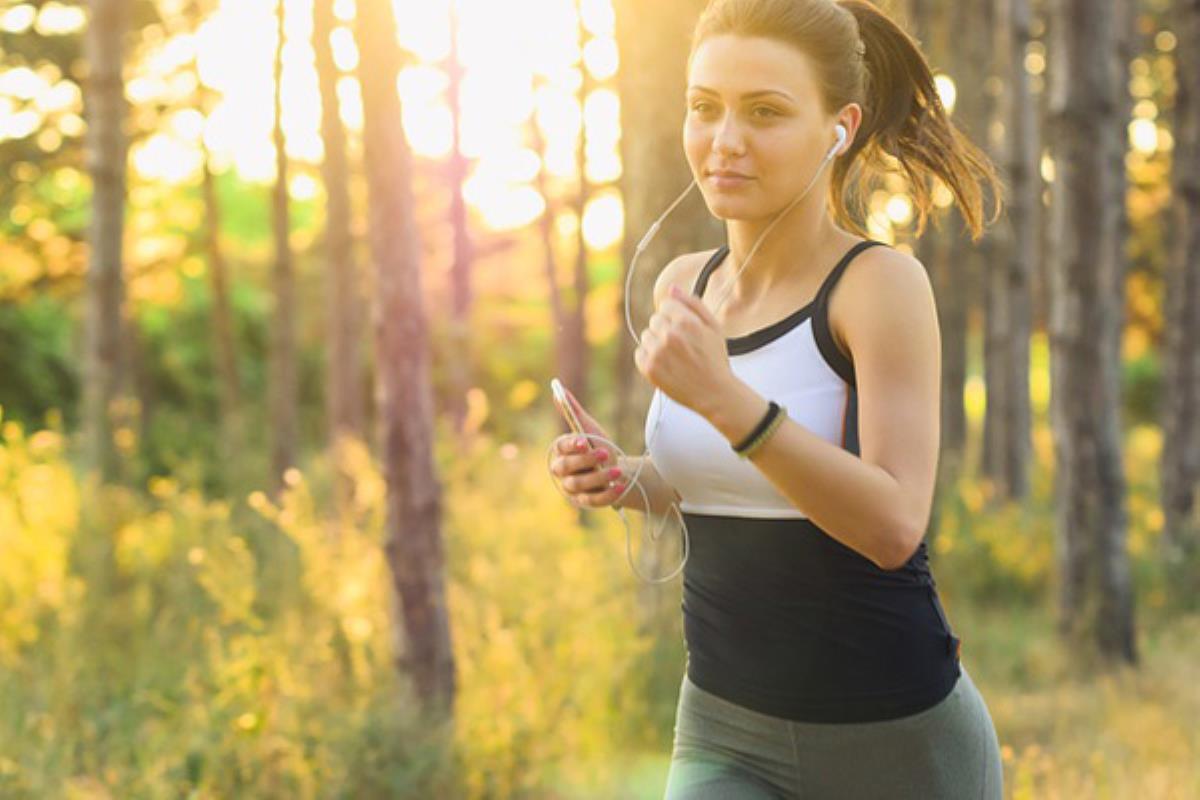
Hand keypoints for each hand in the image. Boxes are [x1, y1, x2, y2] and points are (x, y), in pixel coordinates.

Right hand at [548, 387, 627, 507]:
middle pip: (566, 468)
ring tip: (617, 471)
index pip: (561, 448)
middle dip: (585, 460)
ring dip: (599, 477)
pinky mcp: (585, 502)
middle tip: (605, 453)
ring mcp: (572, 489)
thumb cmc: (598, 447)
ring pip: (579, 485)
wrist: (616, 471)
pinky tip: (620, 486)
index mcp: (561, 451)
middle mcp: (562, 472)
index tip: (584, 441)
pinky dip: (607, 494)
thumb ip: (573, 412)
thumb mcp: (590, 429)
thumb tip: (558, 388)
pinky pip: (593, 500)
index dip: (572, 445)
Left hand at [634, 284, 736, 415]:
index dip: (676, 317)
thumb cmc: (715, 360)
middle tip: (682, 347)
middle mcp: (669, 335)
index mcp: (686, 322)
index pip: (665, 305)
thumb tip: (672, 288)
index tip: (685, 330)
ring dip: (657, 344)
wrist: (714, 393)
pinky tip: (666, 365)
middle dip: (666, 330)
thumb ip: (693, 304)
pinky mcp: (649, 368)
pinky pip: (639, 353)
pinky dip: (649, 358)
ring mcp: (657, 352)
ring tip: (675, 357)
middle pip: (655, 320)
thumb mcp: (713, 327)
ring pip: (646, 336)